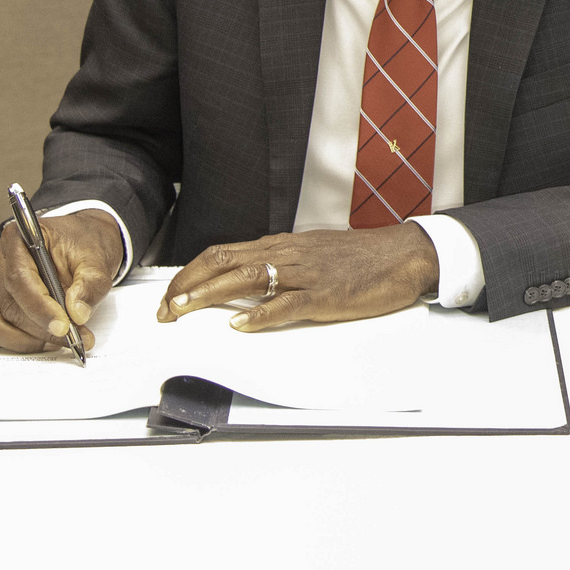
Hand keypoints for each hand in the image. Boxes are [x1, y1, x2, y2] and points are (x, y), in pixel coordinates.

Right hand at [0, 208, 123, 353]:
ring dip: (23, 340)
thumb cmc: (85, 244)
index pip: (19, 279)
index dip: (40, 308)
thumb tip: (76, 313)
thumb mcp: (98, 260)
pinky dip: (8, 342)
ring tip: (58, 341)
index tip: (63, 327)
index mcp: (17, 238)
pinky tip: (37, 341)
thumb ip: (90, 285)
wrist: (86, 243)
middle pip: (8, 305)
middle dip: (40, 329)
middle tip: (73, 338)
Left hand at [157, 224, 439, 332]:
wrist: (405, 253)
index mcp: (283, 245)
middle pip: (223, 262)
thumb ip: (281, 265)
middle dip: (186, 286)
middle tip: (164, 310)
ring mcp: (306, 274)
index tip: (170, 294)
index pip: (222, 252)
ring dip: (208, 296)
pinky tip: (241, 324)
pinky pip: (287, 303)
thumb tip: (247, 282)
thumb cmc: (362, 258)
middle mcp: (288, 254)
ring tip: (183, 312)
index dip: (189, 273)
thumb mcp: (313, 254)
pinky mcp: (327, 295)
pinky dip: (260, 314)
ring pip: (246, 279)